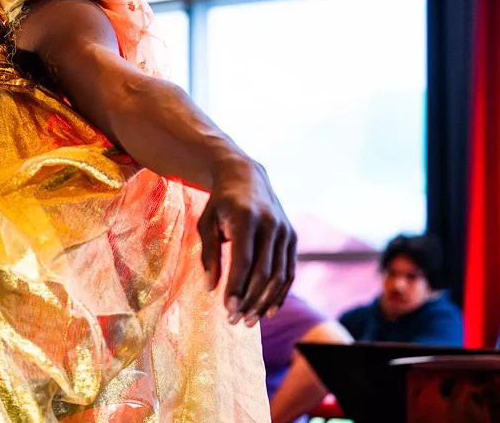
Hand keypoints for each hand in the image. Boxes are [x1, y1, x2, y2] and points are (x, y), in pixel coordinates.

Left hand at [198, 155, 295, 325]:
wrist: (245, 178)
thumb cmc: (220, 204)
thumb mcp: (206, 223)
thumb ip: (209, 255)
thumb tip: (212, 288)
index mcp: (247, 218)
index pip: (244, 261)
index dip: (236, 287)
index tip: (227, 308)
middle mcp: (271, 225)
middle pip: (264, 272)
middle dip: (250, 300)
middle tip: (235, 320)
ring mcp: (285, 231)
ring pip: (279, 275)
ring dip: (264, 302)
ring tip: (249, 321)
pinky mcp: (292, 237)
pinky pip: (289, 271)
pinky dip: (280, 293)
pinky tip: (269, 311)